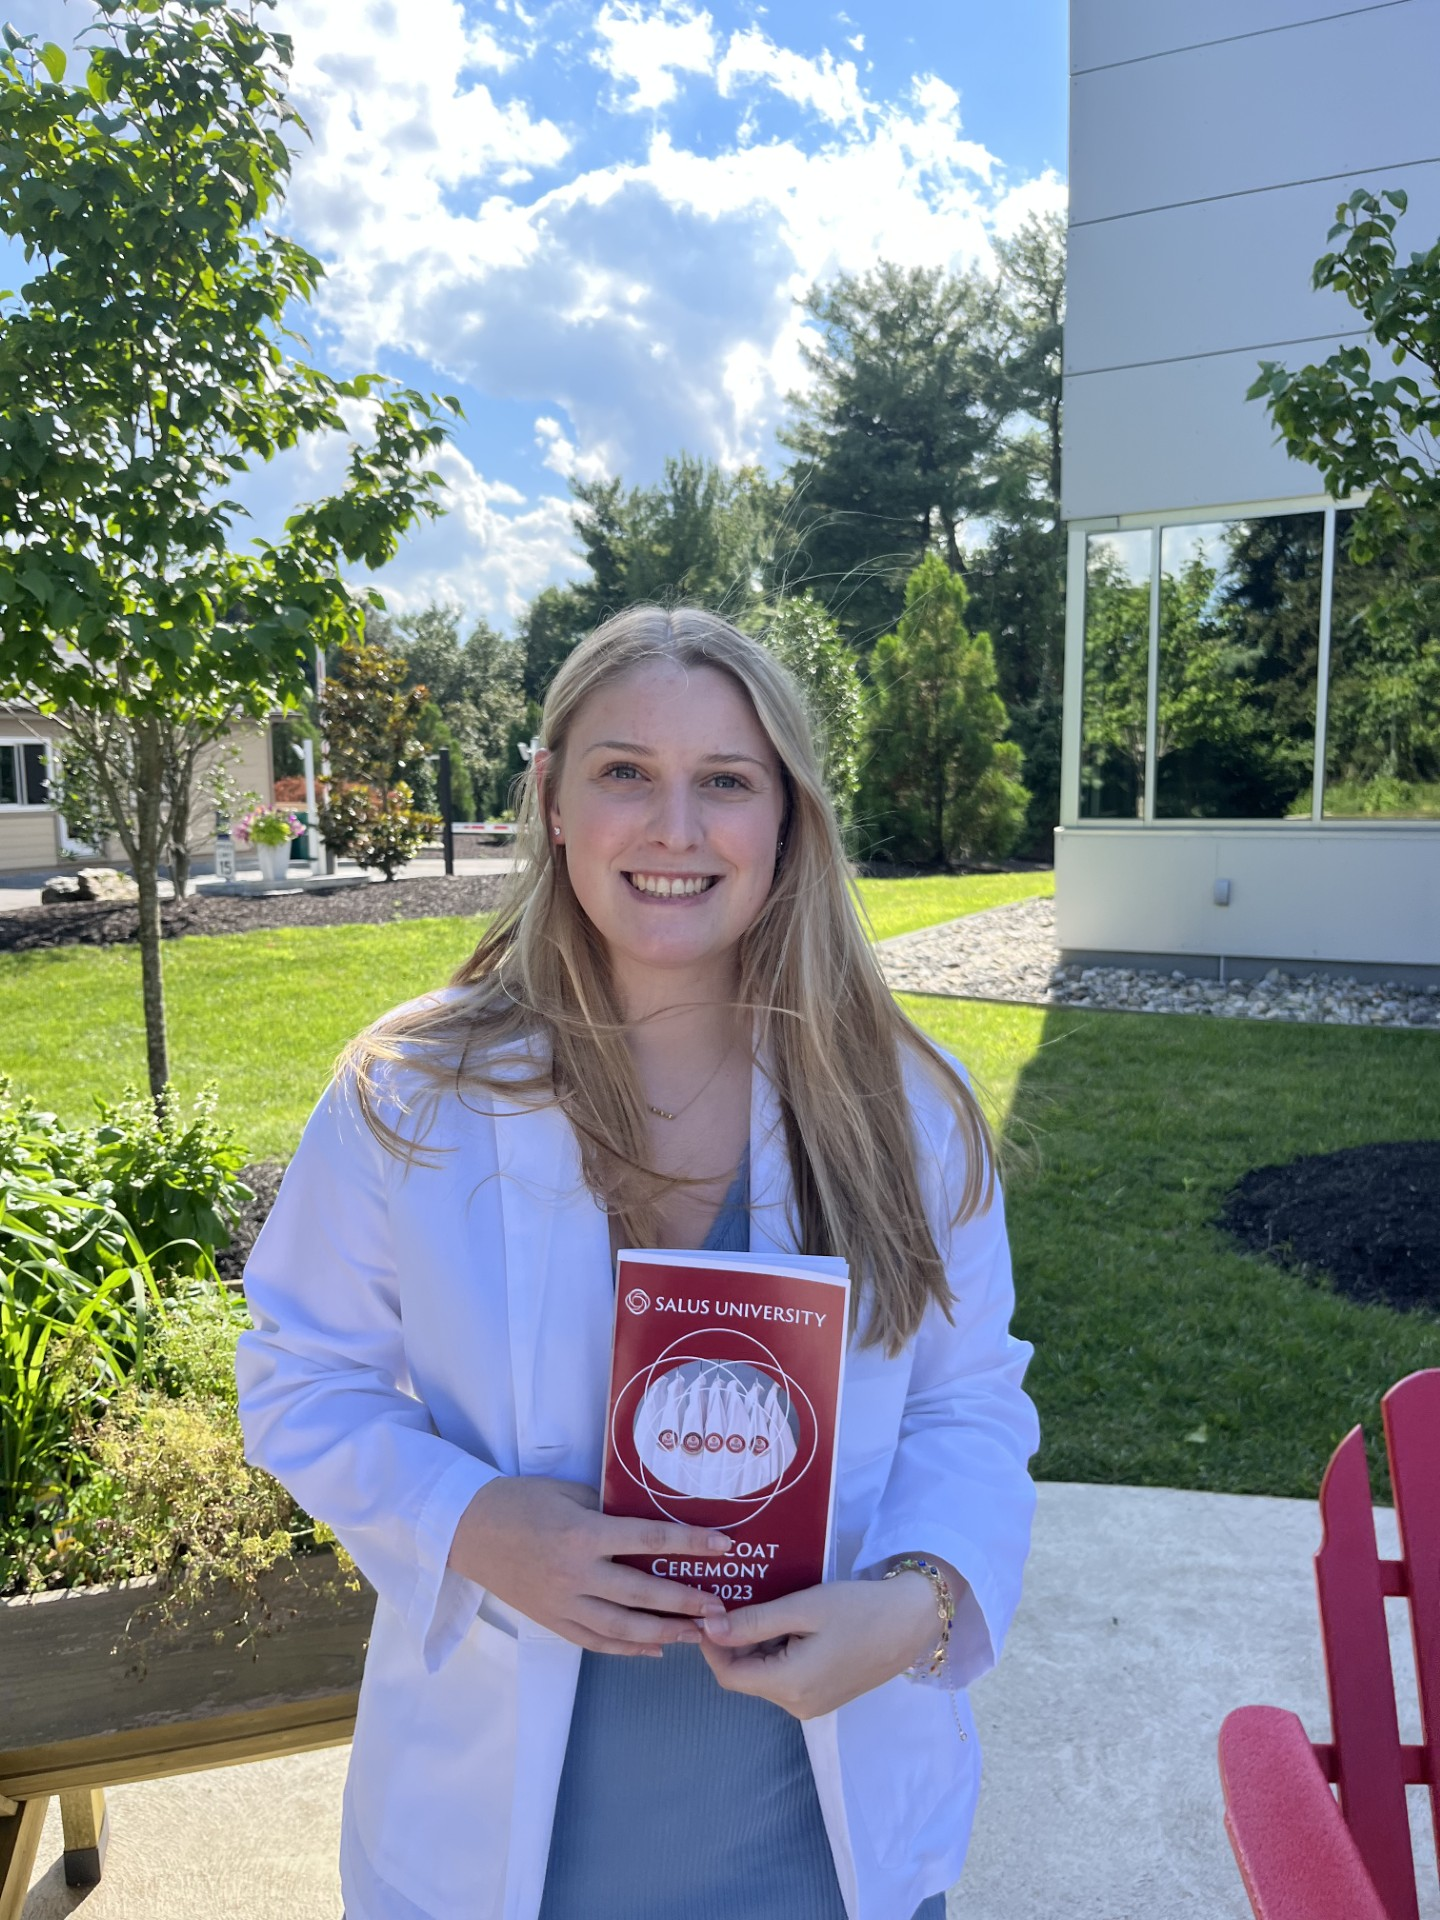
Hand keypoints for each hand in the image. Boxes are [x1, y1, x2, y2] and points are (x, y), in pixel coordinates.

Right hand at [448, 1476, 732, 1656]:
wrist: (468, 1530)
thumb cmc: (520, 1500)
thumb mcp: (569, 1492)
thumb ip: (607, 1509)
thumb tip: (647, 1518)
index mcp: (583, 1534)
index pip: (650, 1539)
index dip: (690, 1543)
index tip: (724, 1546)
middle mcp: (576, 1574)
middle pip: (643, 1593)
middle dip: (686, 1602)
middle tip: (720, 1609)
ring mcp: (563, 1603)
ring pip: (622, 1628)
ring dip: (664, 1633)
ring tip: (696, 1634)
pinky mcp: (551, 1621)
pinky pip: (595, 1642)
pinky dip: (627, 1649)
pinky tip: (653, 1649)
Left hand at [696, 1571, 942, 1716]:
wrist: (912, 1622)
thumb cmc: (858, 1609)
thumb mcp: (803, 1608)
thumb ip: (754, 1622)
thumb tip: (709, 1628)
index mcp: (790, 1685)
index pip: (728, 1674)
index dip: (711, 1644)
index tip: (708, 1609)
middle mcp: (797, 1706)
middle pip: (746, 1676)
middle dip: (733, 1642)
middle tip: (735, 1600)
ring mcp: (812, 1706)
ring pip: (764, 1677)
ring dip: (756, 1646)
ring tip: (763, 1606)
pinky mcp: (824, 1698)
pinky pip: (785, 1678)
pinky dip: (777, 1653)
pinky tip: (788, 1624)